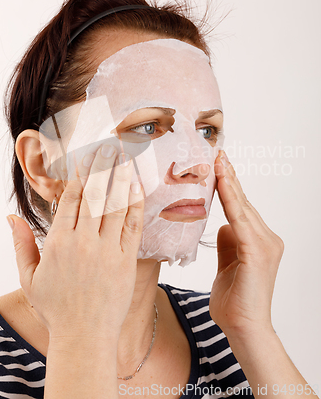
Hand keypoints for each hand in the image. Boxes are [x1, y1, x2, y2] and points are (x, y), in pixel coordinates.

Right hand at [10, 146, 143, 338]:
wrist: (84, 337)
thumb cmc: (55, 308)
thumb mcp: (30, 277)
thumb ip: (21, 244)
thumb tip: (11, 217)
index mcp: (58, 243)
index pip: (70, 198)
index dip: (78, 174)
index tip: (85, 157)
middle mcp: (83, 242)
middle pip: (94, 195)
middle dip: (101, 167)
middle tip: (107, 146)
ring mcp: (107, 251)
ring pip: (115, 205)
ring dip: (120, 178)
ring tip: (124, 157)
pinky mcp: (126, 261)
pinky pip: (133, 226)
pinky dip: (135, 204)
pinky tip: (137, 187)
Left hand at [209, 150, 283, 339]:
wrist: (244, 329)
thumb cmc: (234, 302)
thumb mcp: (226, 266)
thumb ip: (227, 243)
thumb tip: (222, 225)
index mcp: (258, 241)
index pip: (241, 208)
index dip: (229, 186)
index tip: (218, 165)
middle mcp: (266, 238)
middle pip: (243, 202)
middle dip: (228, 177)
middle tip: (217, 153)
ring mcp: (266, 244)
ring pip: (242, 207)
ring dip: (229, 183)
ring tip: (218, 161)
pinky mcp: (258, 251)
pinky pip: (240, 220)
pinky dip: (230, 200)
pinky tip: (222, 183)